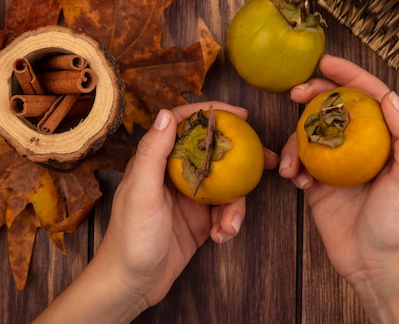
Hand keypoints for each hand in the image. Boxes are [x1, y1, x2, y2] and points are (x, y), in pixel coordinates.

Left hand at [102, 101, 276, 307]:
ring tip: (230, 225)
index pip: (184, 125)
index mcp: (157, 162)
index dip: (212, 114)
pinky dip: (229, 222)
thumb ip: (153, 153)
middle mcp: (174, 175)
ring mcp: (189, 198)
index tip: (241, 115)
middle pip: (213, 153)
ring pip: (226, 185)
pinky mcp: (199, 221)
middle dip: (242, 156)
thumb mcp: (141, 192)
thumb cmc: (130, 238)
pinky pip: (224, 212)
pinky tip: (223, 236)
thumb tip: (166, 114)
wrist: (132, 285)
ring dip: (236, 204)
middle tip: (268, 159)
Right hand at [279, 55, 398, 322]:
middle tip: (295, 93)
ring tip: (291, 165)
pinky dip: (291, 166)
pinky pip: (298, 161)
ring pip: (309, 134)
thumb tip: (390, 97)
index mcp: (385, 139)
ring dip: (294, 141)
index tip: (325, 63)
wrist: (372, 262)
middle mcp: (360, 146)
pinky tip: (295, 181)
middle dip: (313, 95)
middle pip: (334, 108)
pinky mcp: (317, 181)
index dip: (349, 76)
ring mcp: (336, 163)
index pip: (368, 96)